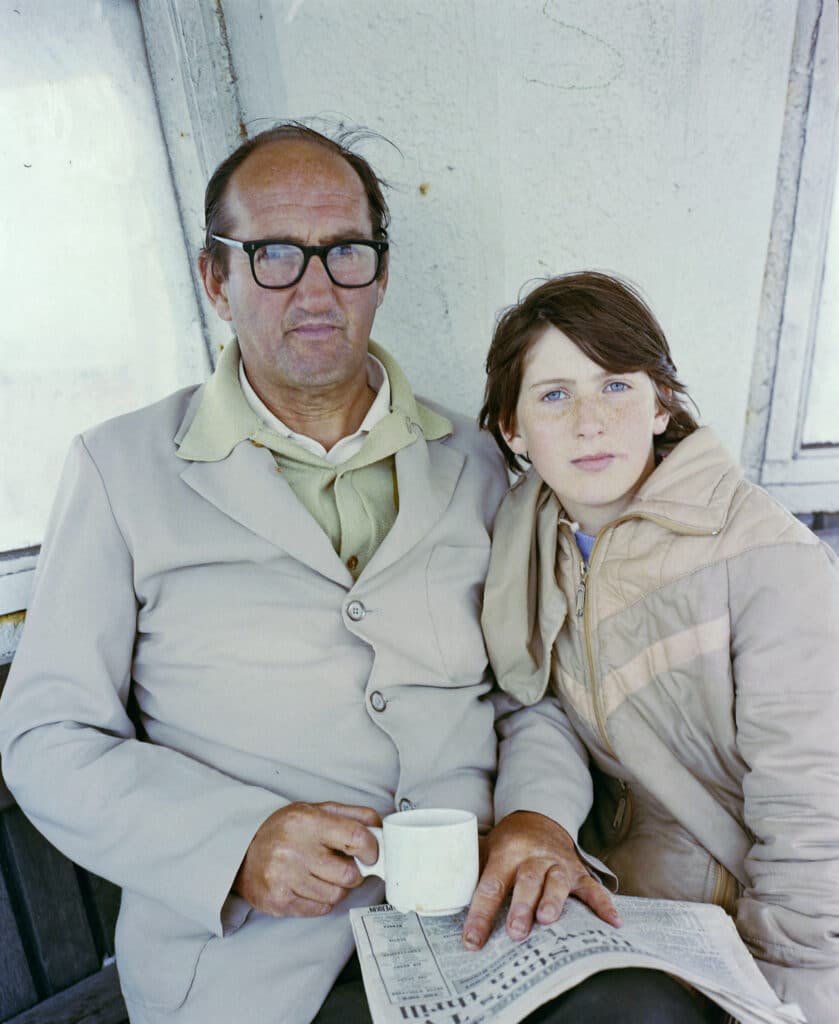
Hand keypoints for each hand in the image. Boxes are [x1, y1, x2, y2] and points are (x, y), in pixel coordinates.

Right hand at [233, 801, 381, 917]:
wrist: (241, 851)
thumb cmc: (285, 829)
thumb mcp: (315, 810)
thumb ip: (351, 814)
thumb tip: (381, 826)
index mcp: (308, 822)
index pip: (355, 837)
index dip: (371, 848)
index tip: (371, 853)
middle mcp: (295, 850)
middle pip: (349, 874)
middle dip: (354, 872)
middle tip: (346, 866)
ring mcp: (285, 878)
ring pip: (336, 895)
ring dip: (337, 888)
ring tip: (324, 875)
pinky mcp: (279, 901)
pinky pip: (320, 909)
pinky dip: (322, 900)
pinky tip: (311, 886)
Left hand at [462, 810, 620, 949]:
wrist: (540, 817)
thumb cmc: (508, 842)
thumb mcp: (486, 848)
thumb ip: (469, 870)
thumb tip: (436, 894)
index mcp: (507, 851)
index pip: (490, 884)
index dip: (481, 914)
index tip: (471, 942)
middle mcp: (534, 857)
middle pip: (527, 882)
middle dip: (521, 907)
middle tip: (516, 932)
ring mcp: (558, 864)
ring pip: (556, 884)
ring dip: (552, 902)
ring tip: (547, 921)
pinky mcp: (578, 872)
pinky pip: (593, 889)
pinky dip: (604, 905)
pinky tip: (613, 922)